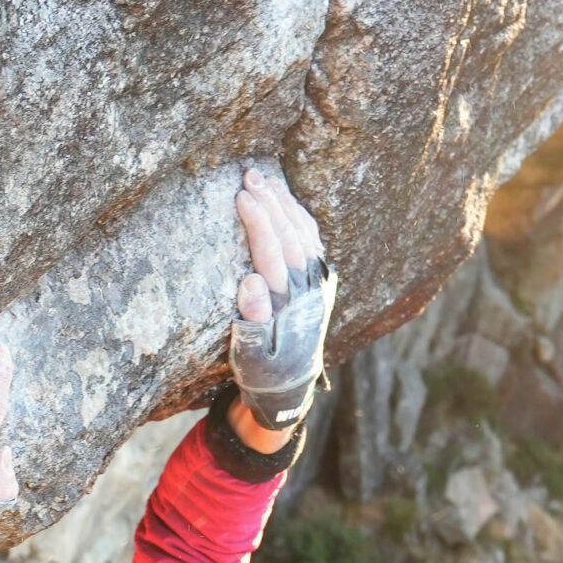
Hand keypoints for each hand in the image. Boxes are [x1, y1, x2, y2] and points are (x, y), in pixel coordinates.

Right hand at [228, 168, 331, 432]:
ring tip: (264, 178)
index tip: (241, 196)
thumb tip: (251, 282)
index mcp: (288, 302)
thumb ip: (250, 321)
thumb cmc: (261, 371)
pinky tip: (285, 200)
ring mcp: (318, 282)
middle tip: (249, 174)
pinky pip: (312, 239)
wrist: (291, 388)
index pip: (273, 251)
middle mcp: (307, 288)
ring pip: (304, 232)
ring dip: (284, 203)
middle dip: (270, 202)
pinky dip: (299, 215)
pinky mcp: (321, 281)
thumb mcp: (249, 356)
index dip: (258, 221)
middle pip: (290, 234)